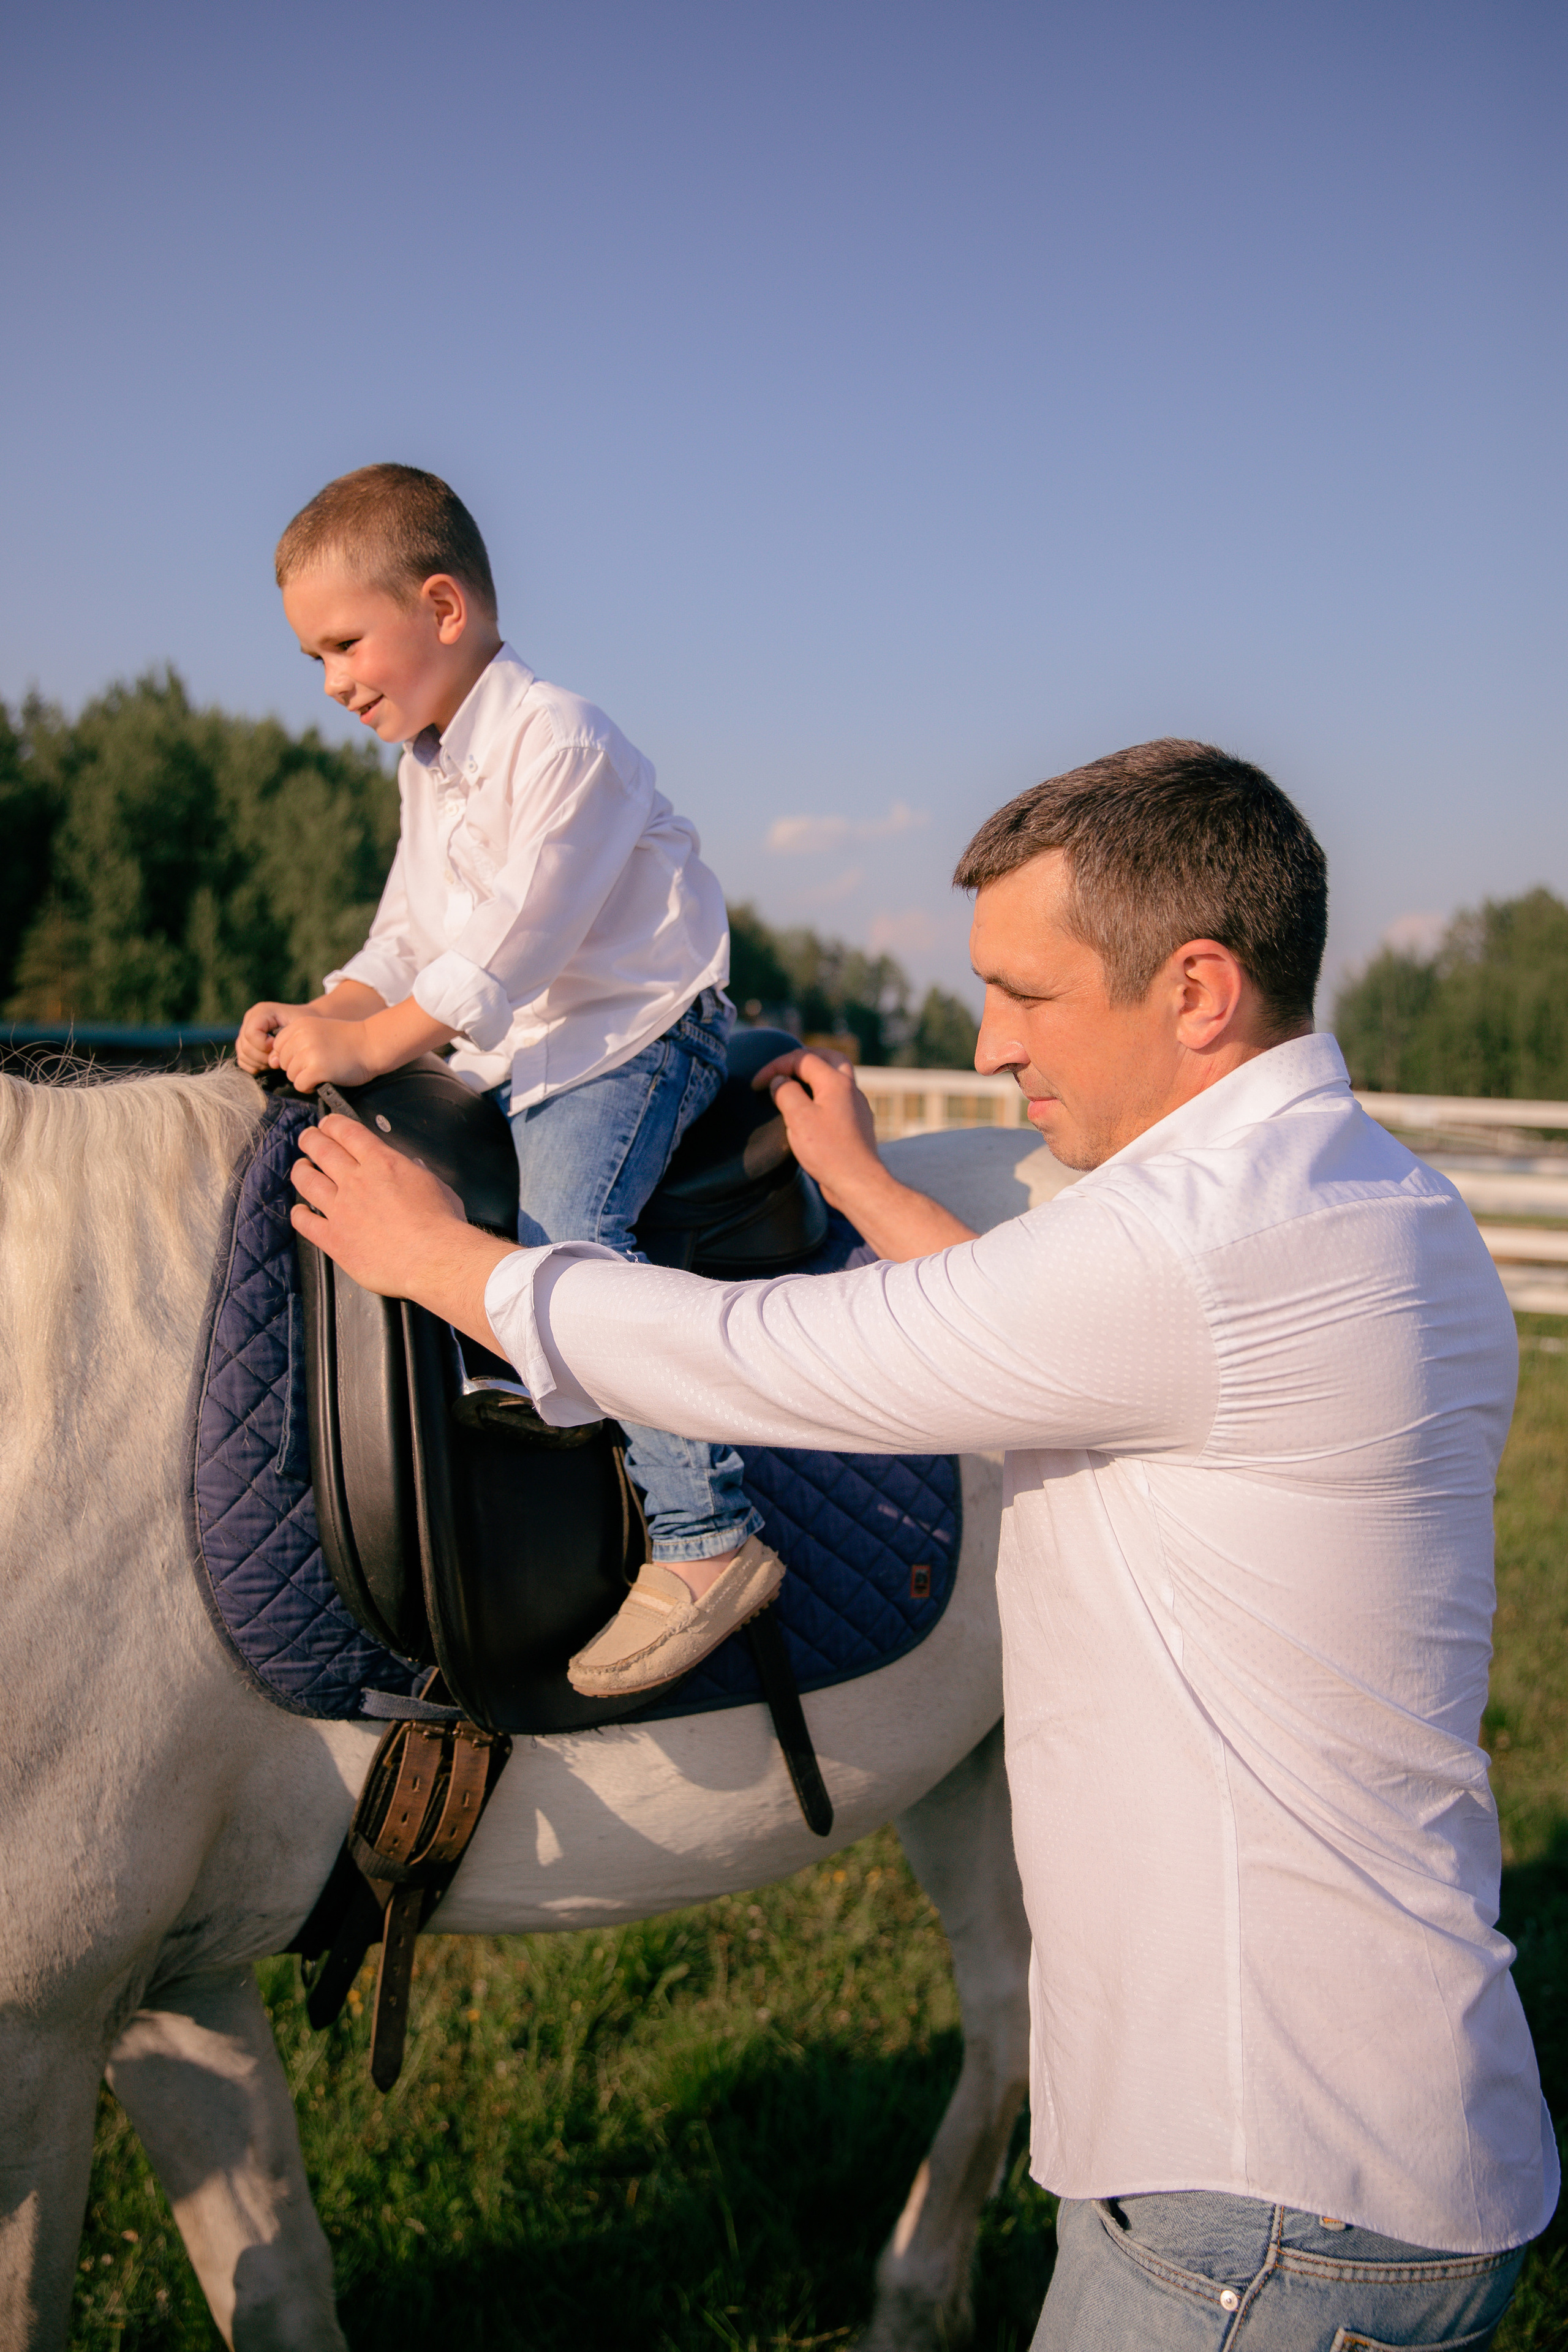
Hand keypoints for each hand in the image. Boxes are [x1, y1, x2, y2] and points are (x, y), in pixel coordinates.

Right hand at [237, 1000, 305, 1074]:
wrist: (306, 1023)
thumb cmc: (306, 1025)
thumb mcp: (300, 1030)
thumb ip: (286, 1044)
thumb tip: (272, 1062)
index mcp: (261, 1011)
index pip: (251, 1034)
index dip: (264, 1046)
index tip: (280, 1047)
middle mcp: (250, 1019)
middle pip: (246, 1046)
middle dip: (263, 1058)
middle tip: (280, 1058)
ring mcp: (245, 1031)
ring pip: (243, 1055)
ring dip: (260, 1063)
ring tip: (277, 1060)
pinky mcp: (245, 1043)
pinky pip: (242, 1061)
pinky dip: (255, 1066)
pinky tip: (270, 1063)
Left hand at [271, 1016, 377, 1092]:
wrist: (372, 1044)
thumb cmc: (348, 1041)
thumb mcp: (318, 1030)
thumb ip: (297, 1041)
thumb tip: (273, 1061)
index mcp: (299, 1025)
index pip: (279, 1047)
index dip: (291, 1056)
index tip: (308, 1058)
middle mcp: (301, 1037)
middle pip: (283, 1062)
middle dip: (297, 1068)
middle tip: (318, 1066)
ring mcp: (308, 1053)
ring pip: (291, 1075)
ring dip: (304, 1078)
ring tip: (322, 1072)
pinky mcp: (317, 1069)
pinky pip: (300, 1085)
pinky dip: (309, 1087)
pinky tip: (323, 1080)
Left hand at [290, 1115, 514, 1344]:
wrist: (432, 1258)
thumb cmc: (441, 1225)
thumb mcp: (435, 1185)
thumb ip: (416, 1174)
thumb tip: (410, 1168)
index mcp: (382, 1163)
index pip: (348, 1132)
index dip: (333, 1124)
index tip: (328, 1124)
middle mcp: (356, 1181)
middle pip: (322, 1150)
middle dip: (311, 1139)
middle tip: (308, 1138)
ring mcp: (341, 1210)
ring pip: (307, 1181)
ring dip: (300, 1170)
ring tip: (300, 1168)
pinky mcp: (333, 1238)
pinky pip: (305, 1222)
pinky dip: (299, 1214)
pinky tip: (300, 1212)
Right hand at [751, 1047, 881, 1213]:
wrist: (857, 1182)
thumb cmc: (828, 1151)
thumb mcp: (798, 1118)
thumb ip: (785, 1092)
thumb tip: (779, 1081)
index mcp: (836, 1082)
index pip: (803, 1059)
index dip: (776, 1066)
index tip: (757, 1084)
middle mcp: (850, 1090)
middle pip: (828, 1059)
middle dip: (802, 1060)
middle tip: (782, 1069)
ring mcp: (856, 1107)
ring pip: (836, 1079)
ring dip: (814, 1077)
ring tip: (793, 1087)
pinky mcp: (856, 1124)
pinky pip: (838, 1099)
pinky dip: (821, 1096)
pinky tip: (810, 1110)